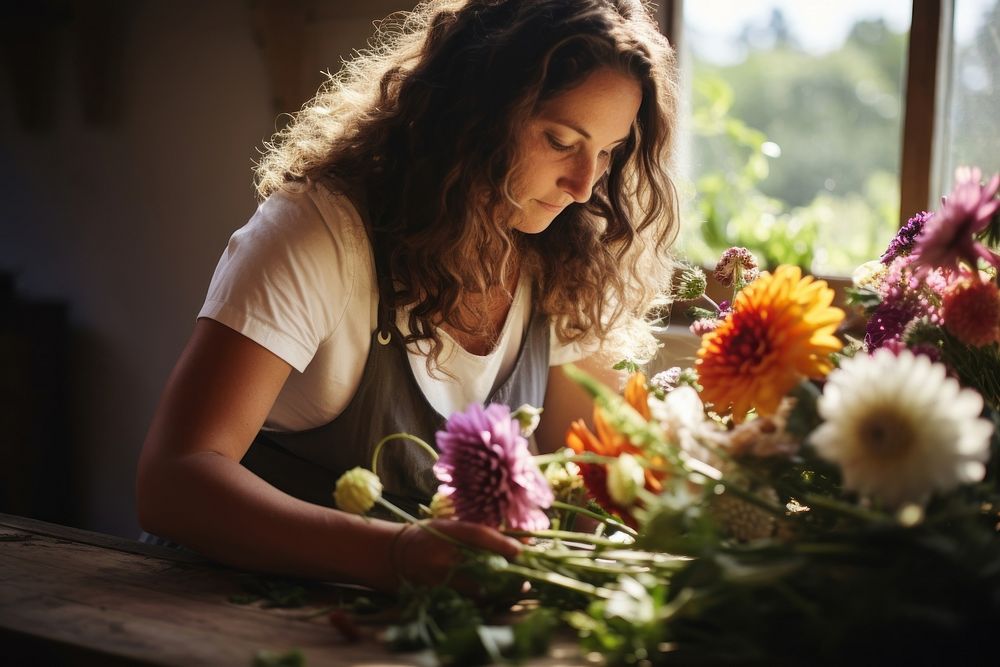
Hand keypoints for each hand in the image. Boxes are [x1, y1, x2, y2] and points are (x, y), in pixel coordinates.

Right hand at [391, 519, 521, 587]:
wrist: (393, 554)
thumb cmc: (428, 536)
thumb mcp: (451, 526)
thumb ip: (480, 533)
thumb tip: (517, 539)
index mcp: (447, 531)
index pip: (479, 536)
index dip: (503, 544)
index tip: (521, 551)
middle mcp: (443, 554)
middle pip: (483, 565)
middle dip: (508, 573)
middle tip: (526, 576)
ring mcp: (438, 576)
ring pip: (477, 588)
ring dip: (499, 590)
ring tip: (516, 588)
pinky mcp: (436, 593)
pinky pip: (466, 600)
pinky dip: (484, 599)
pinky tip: (496, 597)